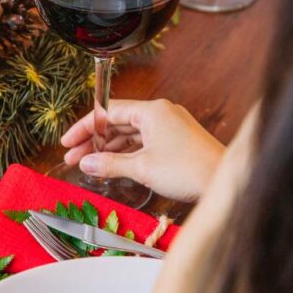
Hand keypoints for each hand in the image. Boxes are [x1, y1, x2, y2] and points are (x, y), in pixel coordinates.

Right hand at [61, 99, 224, 201]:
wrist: (225, 181)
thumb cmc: (187, 170)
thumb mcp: (142, 167)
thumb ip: (110, 163)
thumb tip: (85, 164)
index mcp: (152, 111)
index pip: (109, 112)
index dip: (85, 127)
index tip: (67, 142)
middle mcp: (161, 113)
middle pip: (118, 122)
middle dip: (94, 140)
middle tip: (72, 157)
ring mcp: (170, 127)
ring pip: (130, 134)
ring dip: (109, 148)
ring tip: (88, 165)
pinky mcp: (176, 141)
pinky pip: (144, 142)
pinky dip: (127, 153)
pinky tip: (113, 165)